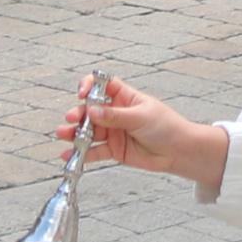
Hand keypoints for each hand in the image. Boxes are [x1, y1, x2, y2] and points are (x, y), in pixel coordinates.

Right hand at [66, 75, 227, 187]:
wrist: (179, 151)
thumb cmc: (166, 127)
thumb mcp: (140, 117)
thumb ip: (115, 116)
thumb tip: (92, 111)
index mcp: (124, 97)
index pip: (102, 86)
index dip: (89, 86)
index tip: (82, 93)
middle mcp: (115, 113)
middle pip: (90, 110)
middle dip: (79, 113)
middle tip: (72, 119)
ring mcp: (113, 131)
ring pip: (89, 131)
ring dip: (74, 133)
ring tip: (63, 136)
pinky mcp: (113, 149)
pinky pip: (94, 151)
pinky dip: (81, 154)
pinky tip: (69, 156)